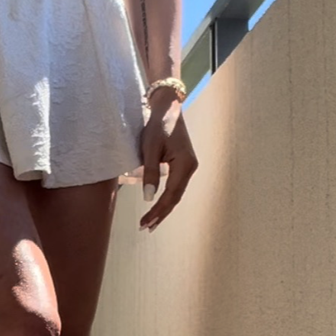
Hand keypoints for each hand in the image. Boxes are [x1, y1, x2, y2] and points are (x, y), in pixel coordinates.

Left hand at [139, 92, 198, 231]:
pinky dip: (166, 197)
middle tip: (146, 228)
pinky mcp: (184, 164)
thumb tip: (149, 198)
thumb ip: (150, 173)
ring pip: (176, 193)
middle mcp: (190, 168)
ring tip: (151, 222)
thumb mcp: (150, 148)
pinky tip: (158, 205)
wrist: (168, 107)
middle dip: (161, 214)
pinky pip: (176, 186)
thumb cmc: (158, 125)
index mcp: (185, 164)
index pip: (170, 194)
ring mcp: (189, 166)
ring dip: (164, 208)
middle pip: (176, 198)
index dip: (158, 211)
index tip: (145, 222)